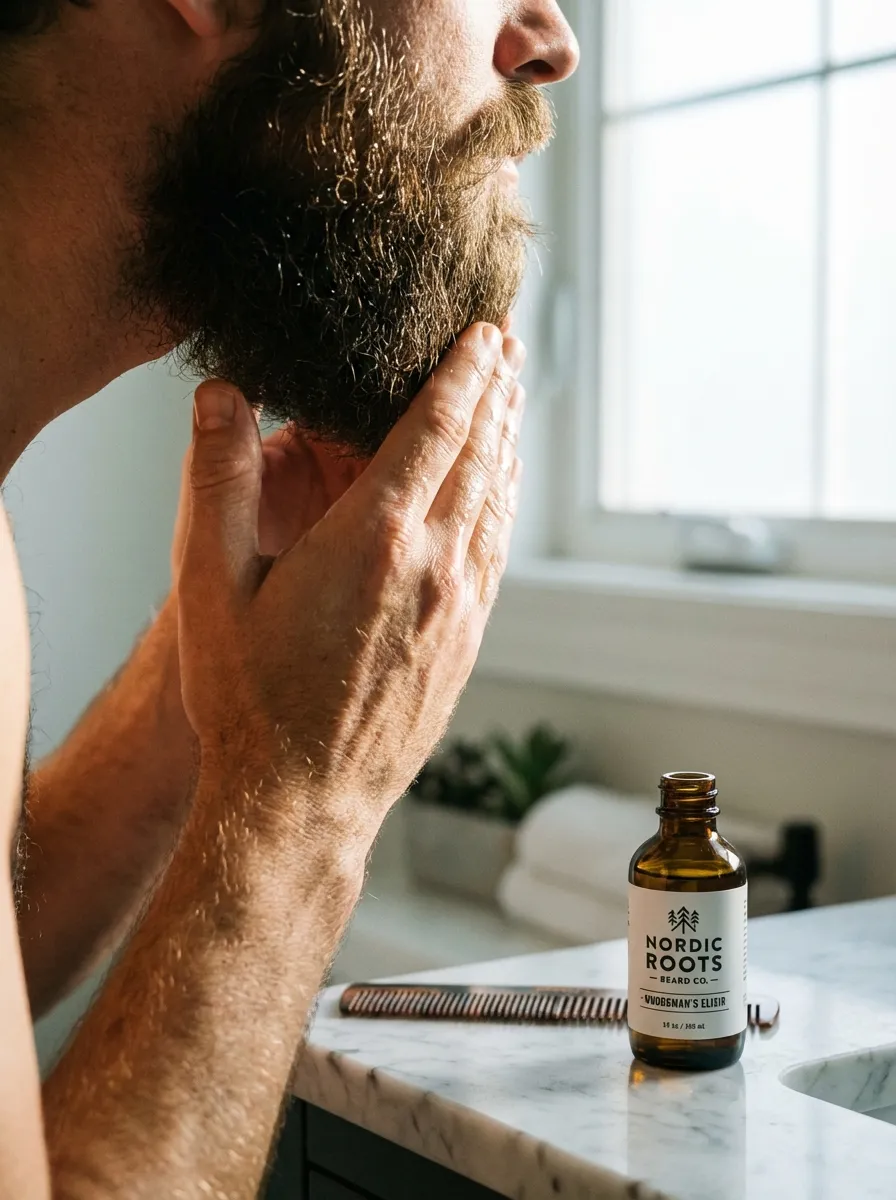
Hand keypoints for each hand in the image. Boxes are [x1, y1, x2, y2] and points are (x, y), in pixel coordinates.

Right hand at [177, 324, 525, 842]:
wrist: (302, 799)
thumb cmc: (248, 699)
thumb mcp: (210, 588)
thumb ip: (218, 482)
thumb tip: (220, 393)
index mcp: (374, 537)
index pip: (436, 427)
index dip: (465, 371)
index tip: (487, 331)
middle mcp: (432, 564)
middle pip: (481, 454)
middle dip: (497, 392)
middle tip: (510, 345)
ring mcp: (458, 606)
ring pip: (497, 501)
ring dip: (507, 442)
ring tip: (513, 399)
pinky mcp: (466, 641)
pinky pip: (496, 551)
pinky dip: (502, 503)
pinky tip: (499, 490)